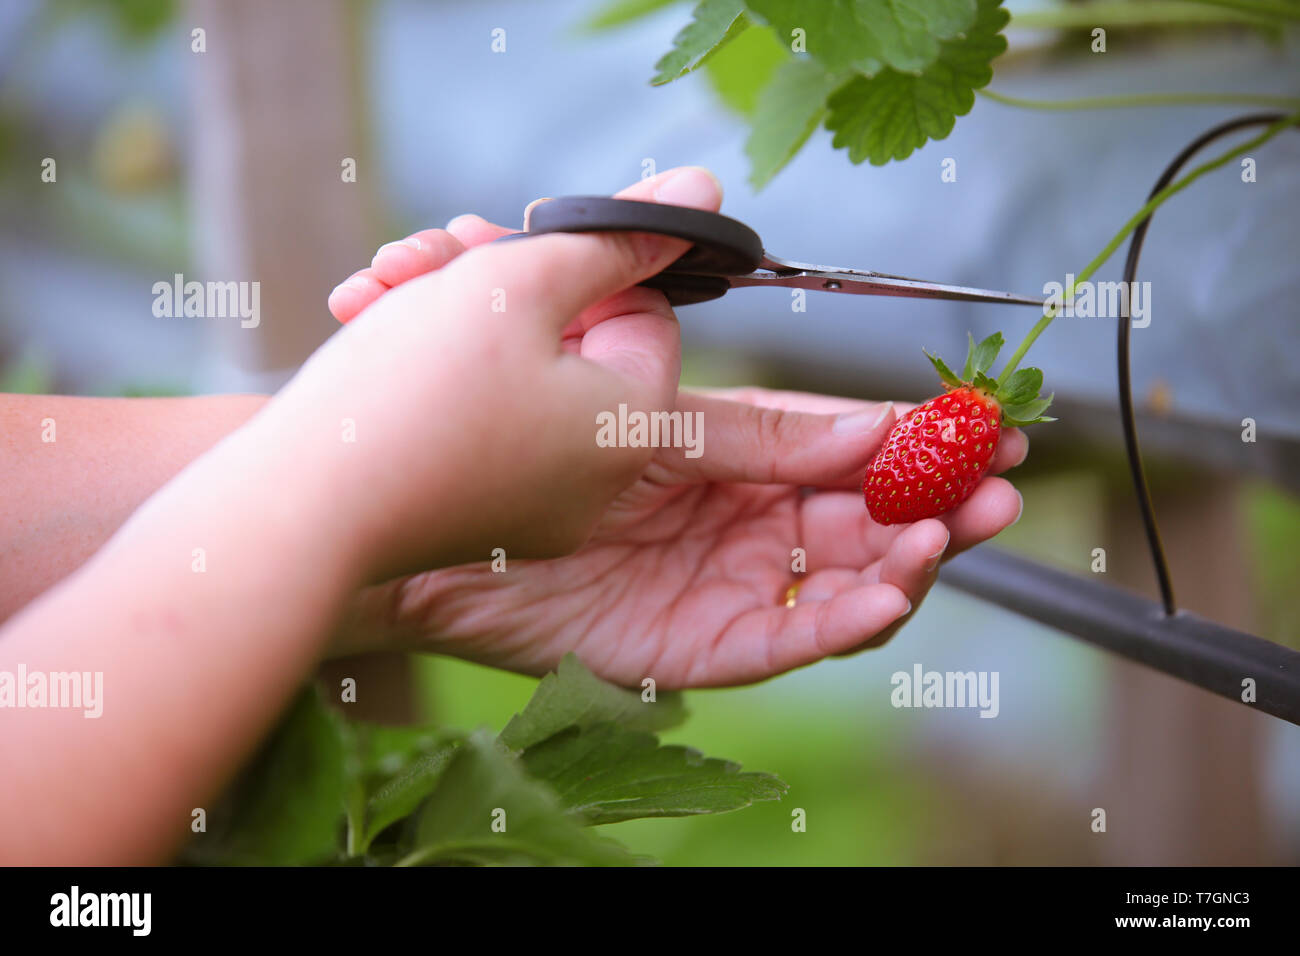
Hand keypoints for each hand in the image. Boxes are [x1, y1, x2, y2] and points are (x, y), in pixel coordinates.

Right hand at [258, 167, 723, 581]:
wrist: (294, 512)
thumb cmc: (413, 389)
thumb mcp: (520, 281)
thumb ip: (614, 234)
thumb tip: (701, 192)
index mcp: (632, 424)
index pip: (644, 312)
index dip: (577, 264)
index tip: (508, 249)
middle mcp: (598, 480)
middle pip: (572, 342)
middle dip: (495, 282)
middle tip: (427, 256)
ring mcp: (535, 507)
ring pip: (514, 375)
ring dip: (449, 314)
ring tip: (379, 291)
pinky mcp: (475, 519)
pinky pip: (478, 425)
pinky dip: (431, 375)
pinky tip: (369, 336)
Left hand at [327, 170, 1027, 687]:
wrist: (387, 509)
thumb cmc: (466, 420)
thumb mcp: (561, 332)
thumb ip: (644, 277)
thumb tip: (705, 187)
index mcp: (702, 449)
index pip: (821, 443)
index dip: (900, 436)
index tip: (983, 422)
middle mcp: (713, 519)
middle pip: (845, 519)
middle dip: (932, 505)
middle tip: (1008, 489)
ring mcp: (698, 584)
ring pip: (824, 580)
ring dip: (902, 560)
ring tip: (957, 532)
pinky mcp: (675, 645)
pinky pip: (771, 642)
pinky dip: (834, 623)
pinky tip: (888, 596)